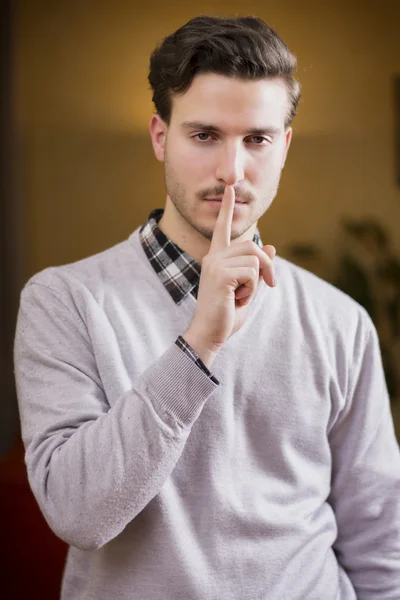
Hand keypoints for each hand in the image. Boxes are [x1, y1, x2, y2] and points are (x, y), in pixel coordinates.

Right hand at [183, 185, 275, 367]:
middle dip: (267, 268)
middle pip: (253, 247)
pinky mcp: (220, 273)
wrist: (209, 333)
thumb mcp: (248, 289)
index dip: (228, 209)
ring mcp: (215, 263)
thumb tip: (270, 247)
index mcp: (216, 258)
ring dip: (256, 282)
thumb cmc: (226, 314)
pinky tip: (236, 299)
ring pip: (255, 260)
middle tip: (268, 286)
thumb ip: (257, 269)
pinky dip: (252, 289)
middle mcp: (213, 256)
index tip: (231, 188)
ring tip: (240, 296)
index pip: (223, 229)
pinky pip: (252, 272)